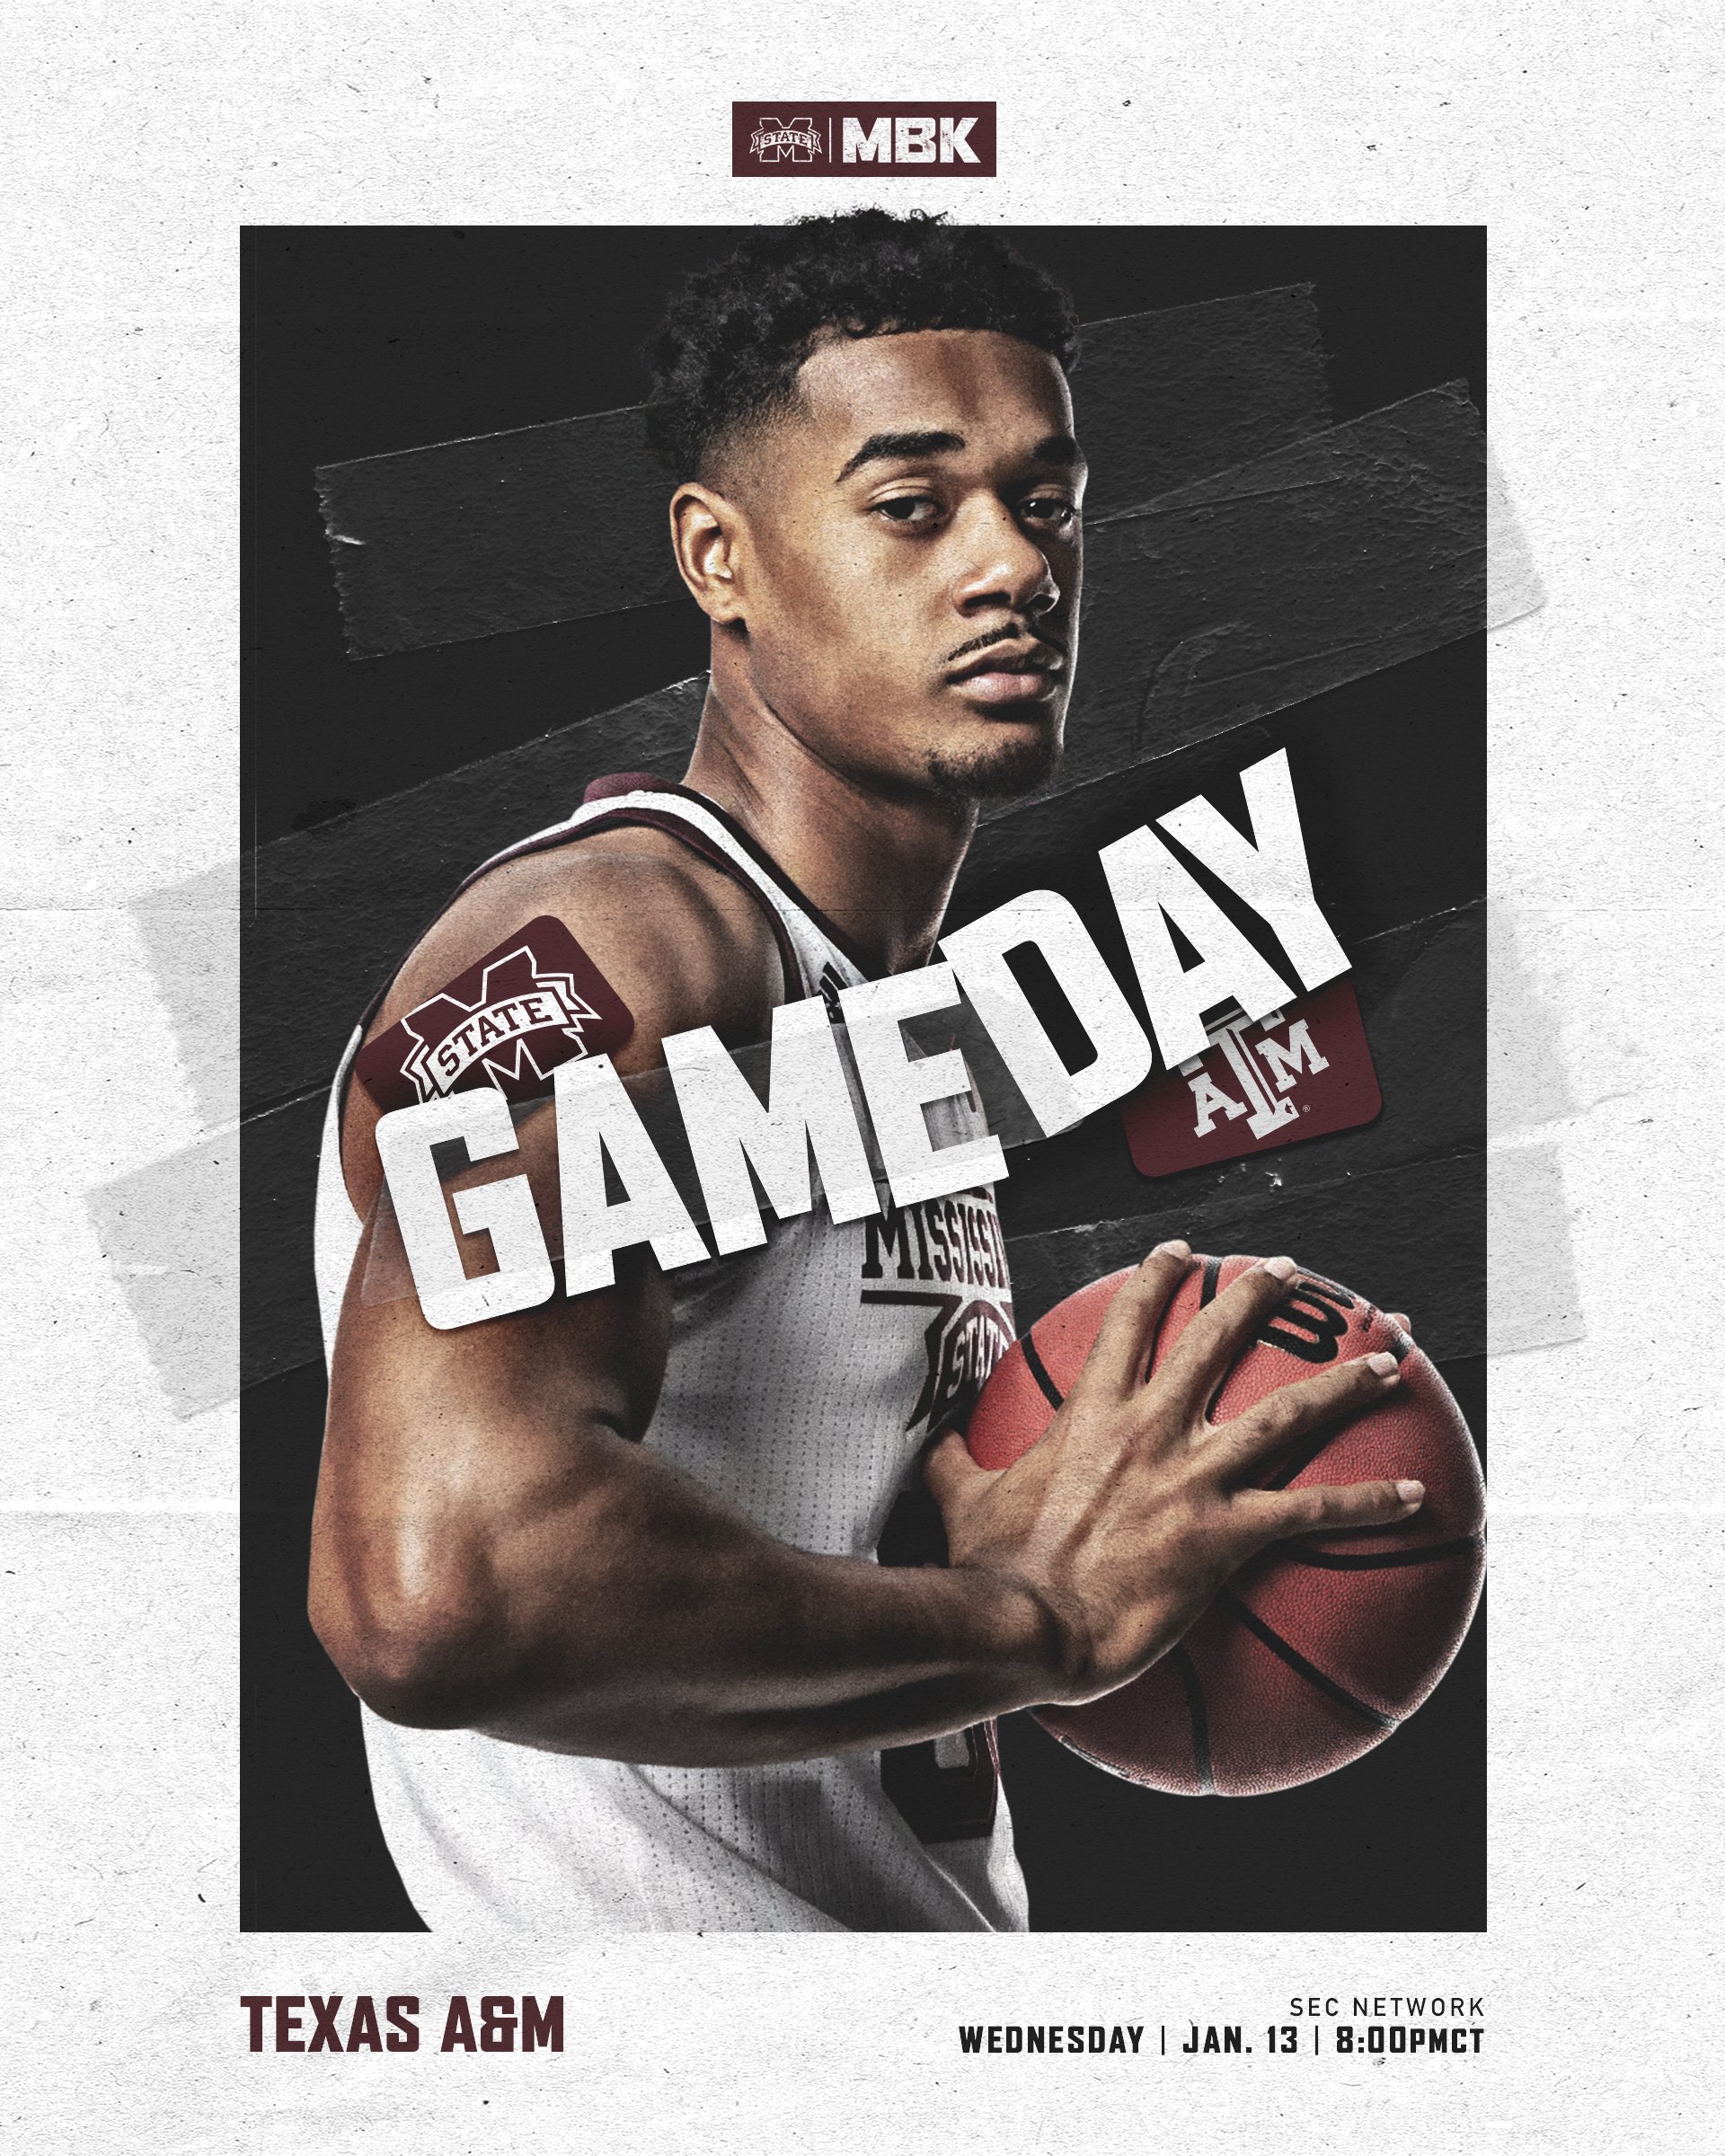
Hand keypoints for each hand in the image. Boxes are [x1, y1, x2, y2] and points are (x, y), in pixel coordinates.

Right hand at [924, 1242, 1423, 1707]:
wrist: (1023, 1625)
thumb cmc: (990, 1569)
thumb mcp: (958, 1499)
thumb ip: (954, 1464)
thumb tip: (934, 1447)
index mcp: (1090, 1416)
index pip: (1127, 1324)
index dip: (1157, 1280)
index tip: (1181, 1253)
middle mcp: (1149, 1430)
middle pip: (1216, 1341)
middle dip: (1258, 1297)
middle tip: (1290, 1272)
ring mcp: (1191, 1479)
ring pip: (1285, 1414)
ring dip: (1344, 1383)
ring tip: (1387, 1360)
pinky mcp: (1224, 1535)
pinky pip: (1311, 1512)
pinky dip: (1368, 1503)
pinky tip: (1415, 1497)